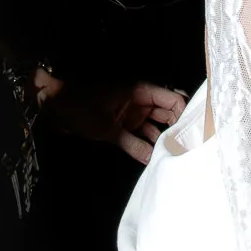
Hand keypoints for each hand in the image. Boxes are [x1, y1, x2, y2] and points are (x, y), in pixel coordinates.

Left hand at [42, 77, 188, 165]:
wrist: (56, 109)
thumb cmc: (82, 110)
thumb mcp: (108, 129)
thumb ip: (133, 144)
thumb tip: (154, 159)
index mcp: (140, 91)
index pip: (173, 100)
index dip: (185, 114)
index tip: (194, 135)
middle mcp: (141, 100)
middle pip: (168, 113)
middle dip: (178, 129)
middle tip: (190, 150)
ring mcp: (132, 112)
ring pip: (156, 124)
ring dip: (164, 138)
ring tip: (178, 157)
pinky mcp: (123, 123)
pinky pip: (142, 133)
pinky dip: (149, 143)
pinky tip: (157, 157)